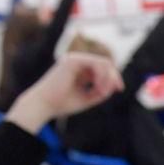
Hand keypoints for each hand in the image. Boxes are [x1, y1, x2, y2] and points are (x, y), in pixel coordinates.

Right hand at [7, 53, 122, 134]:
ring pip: (103, 62)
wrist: (43, 105)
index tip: (119, 89)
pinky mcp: (72, 60)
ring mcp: (74, 59)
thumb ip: (102, 91)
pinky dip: (102, 76)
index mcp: (79, 69)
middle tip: (115, 90)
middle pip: (106, 63)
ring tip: (101, 92)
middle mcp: (77, 61)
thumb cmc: (62, 104)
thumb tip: (115, 85)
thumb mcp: (88, 98)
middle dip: (113, 77)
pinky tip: (98, 87)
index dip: (114, 77)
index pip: (103, 68)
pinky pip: (96, 63)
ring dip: (107, 78)